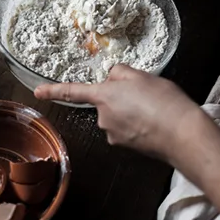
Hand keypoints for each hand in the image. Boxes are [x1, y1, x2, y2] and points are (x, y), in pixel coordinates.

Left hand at [34, 64, 198, 160]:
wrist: (182, 134)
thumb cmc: (163, 102)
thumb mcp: (142, 76)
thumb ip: (120, 73)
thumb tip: (113, 77)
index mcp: (104, 96)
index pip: (73, 91)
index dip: (54, 90)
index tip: (37, 92)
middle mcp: (104, 117)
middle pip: (106, 101)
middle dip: (120, 97)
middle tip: (145, 94)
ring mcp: (114, 134)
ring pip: (118, 115)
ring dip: (131, 110)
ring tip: (153, 108)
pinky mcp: (126, 145)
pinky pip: (127, 128)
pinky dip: (138, 123)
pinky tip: (154, 120)